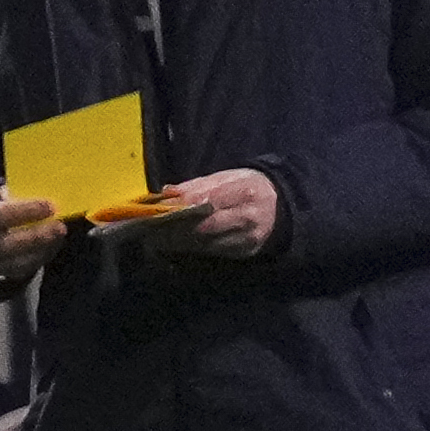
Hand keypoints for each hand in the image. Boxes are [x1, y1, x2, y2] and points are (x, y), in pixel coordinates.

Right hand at [0, 191, 69, 282]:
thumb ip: (17, 196)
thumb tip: (46, 190)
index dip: (23, 211)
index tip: (49, 206)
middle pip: (6, 245)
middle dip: (36, 236)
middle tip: (59, 226)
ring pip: (17, 263)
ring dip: (42, 249)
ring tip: (59, 234)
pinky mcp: (2, 274)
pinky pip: (24, 270)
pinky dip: (42, 257)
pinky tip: (54, 243)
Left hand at [164, 167, 281, 257]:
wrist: (282, 206)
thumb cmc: (247, 187)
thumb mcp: (226, 177)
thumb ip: (196, 185)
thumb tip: (166, 193)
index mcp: (244, 192)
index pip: (206, 201)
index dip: (178, 207)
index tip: (155, 210)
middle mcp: (248, 217)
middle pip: (203, 227)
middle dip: (172, 230)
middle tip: (148, 230)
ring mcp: (248, 238)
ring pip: (204, 244)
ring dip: (176, 242)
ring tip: (154, 238)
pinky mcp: (244, 253)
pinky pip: (211, 252)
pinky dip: (190, 248)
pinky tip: (174, 244)